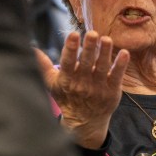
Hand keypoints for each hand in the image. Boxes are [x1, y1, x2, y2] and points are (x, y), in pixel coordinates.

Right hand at [36, 30, 129, 148]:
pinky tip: (124, 53)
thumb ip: (43, 66)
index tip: (73, 34)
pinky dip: (120, 65)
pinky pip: (117, 76)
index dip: (71, 48)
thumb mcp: (52, 84)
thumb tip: (31, 48)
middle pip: (86, 63)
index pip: (68, 62)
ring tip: (107, 39)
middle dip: (89, 48)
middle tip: (92, 33)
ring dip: (105, 53)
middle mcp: (82, 84)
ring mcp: (98, 88)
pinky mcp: (112, 91)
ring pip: (102, 68)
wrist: (85, 122)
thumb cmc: (67, 98)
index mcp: (67, 80)